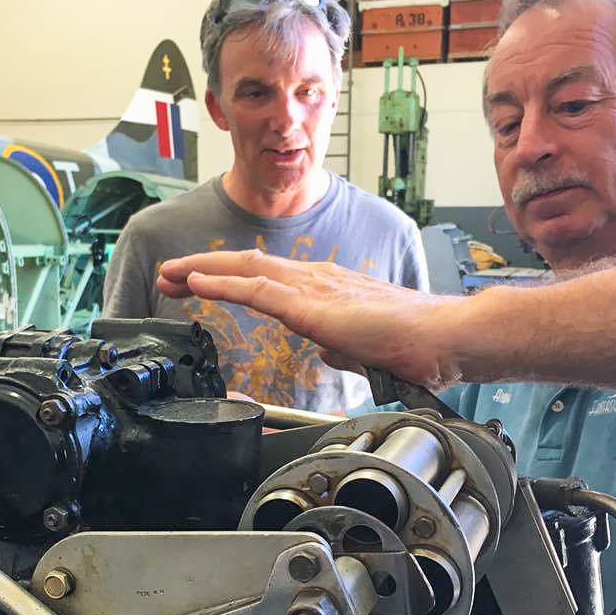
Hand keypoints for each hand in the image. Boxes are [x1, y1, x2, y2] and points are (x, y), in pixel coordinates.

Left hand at [158, 250, 464, 387]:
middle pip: (248, 266)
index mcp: (327, 290)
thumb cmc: (419, 345)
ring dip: (202, 271)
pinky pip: (258, 291)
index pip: (267, 278)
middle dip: (203, 268)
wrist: (448, 340)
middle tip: (167, 273)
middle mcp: (317, 280)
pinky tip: (196, 285)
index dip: (229, 278)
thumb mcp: (366, 348)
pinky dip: (221, 285)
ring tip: (169, 274)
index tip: (196, 285)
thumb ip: (341, 344)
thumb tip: (327, 348)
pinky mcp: (315, 307)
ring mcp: (315, 289)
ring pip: (246, 271)